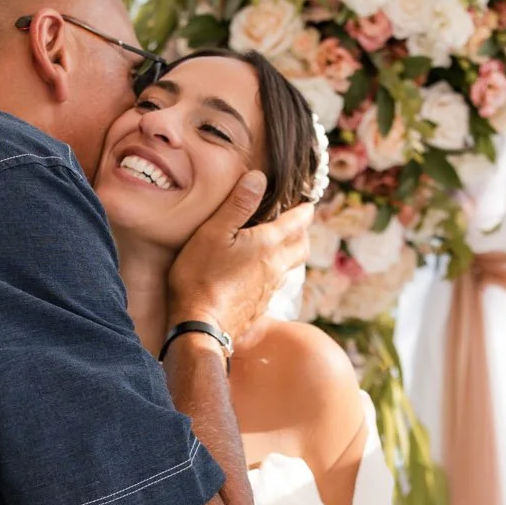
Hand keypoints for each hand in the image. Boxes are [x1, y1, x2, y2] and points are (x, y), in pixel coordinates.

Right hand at [166, 170, 312, 343]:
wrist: (200, 327)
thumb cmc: (201, 276)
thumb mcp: (213, 232)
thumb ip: (237, 205)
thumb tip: (259, 177)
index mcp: (269, 243)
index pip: (300, 220)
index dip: (304, 208)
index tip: (304, 200)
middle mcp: (276, 266)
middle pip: (303, 245)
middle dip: (302, 230)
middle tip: (292, 221)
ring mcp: (270, 288)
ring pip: (291, 265)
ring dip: (290, 251)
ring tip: (276, 243)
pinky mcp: (260, 305)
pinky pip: (276, 283)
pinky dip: (275, 271)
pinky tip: (258, 271)